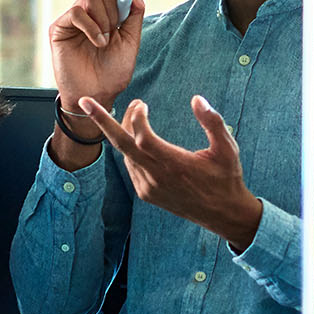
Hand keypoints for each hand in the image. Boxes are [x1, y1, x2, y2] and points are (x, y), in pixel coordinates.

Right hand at [50, 0, 145, 113]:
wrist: (97, 93)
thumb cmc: (113, 71)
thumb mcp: (131, 42)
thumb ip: (134, 17)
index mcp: (108, 14)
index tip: (131, 1)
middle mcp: (91, 14)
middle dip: (115, 8)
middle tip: (116, 29)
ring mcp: (74, 20)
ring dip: (103, 17)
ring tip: (105, 40)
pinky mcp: (59, 27)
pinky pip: (76, 12)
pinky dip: (90, 26)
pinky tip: (97, 42)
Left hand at [79, 95, 262, 250]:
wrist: (222, 214)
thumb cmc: (226, 178)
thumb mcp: (228, 148)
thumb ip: (213, 122)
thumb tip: (197, 99)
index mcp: (174, 164)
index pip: (142, 137)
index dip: (136, 118)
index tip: (142, 104)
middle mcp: (156, 177)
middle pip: (121, 145)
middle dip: (101, 122)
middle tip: (86, 102)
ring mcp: (149, 188)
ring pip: (125, 155)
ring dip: (122, 132)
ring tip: (135, 114)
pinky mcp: (146, 194)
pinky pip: (131, 167)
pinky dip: (130, 150)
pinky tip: (139, 139)